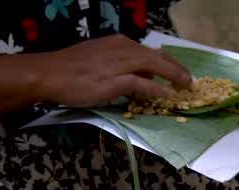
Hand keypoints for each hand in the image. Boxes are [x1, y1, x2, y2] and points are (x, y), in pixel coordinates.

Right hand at [0, 35, 191, 117]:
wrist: (49, 73)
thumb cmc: (70, 69)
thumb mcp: (98, 59)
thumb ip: (119, 65)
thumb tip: (139, 76)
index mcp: (118, 43)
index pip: (149, 51)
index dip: (168, 62)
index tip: (178, 71)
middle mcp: (122, 49)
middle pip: (157, 57)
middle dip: (176, 69)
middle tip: (189, 81)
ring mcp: (119, 64)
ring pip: (155, 67)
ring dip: (174, 77)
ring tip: (186, 88)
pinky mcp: (115, 80)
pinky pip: (143, 84)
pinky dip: (158, 90)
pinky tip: (169, 96)